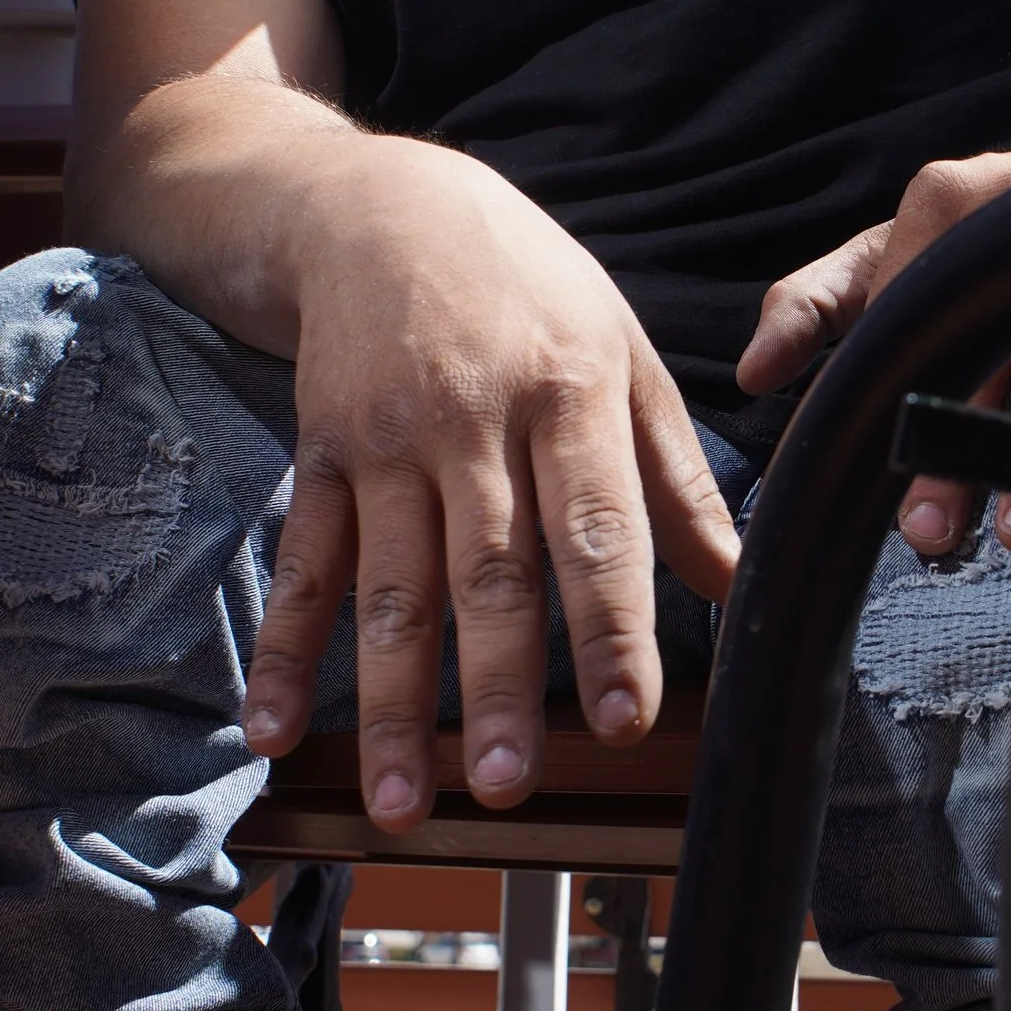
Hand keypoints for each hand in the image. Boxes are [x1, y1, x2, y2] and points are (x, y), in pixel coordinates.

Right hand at [243, 137, 737, 824]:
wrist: (381, 206)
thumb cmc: (527, 287)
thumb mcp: (623, 350)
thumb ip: (676, 473)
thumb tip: (735, 578)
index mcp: (569, 392)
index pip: (595, 527)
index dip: (611, 627)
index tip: (623, 719)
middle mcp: (473, 422)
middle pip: (487, 573)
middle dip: (494, 689)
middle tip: (507, 791)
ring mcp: (387, 442)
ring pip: (390, 589)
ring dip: (392, 705)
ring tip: (401, 804)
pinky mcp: (320, 453)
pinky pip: (304, 565)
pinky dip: (286, 652)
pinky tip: (275, 730)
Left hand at [736, 118, 1010, 557]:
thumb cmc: (975, 228)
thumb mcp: (881, 251)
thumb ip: (811, 304)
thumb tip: (756, 376)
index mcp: (944, 204)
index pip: (896, 312)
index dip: (875, 397)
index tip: (853, 467)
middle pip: (983, 344)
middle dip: (956, 447)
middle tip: (929, 528)